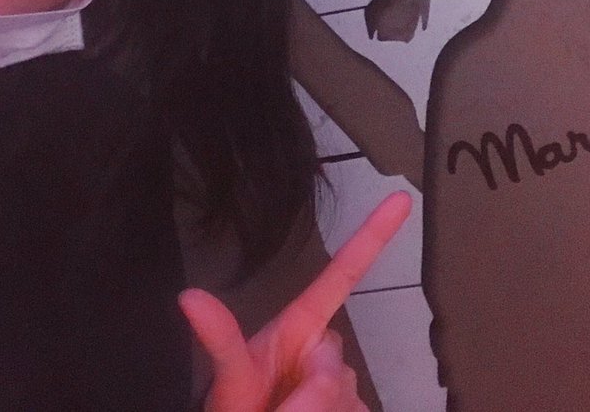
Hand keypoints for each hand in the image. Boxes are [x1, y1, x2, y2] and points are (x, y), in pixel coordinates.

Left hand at [180, 192, 411, 410]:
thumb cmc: (235, 410)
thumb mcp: (225, 378)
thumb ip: (225, 345)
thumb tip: (190, 296)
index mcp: (299, 326)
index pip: (342, 275)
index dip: (372, 236)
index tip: (399, 198)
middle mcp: (323, 349)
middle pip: (337, 364)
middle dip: (311, 393)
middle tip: (280, 408)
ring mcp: (343, 383)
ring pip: (347, 396)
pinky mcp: (356, 407)